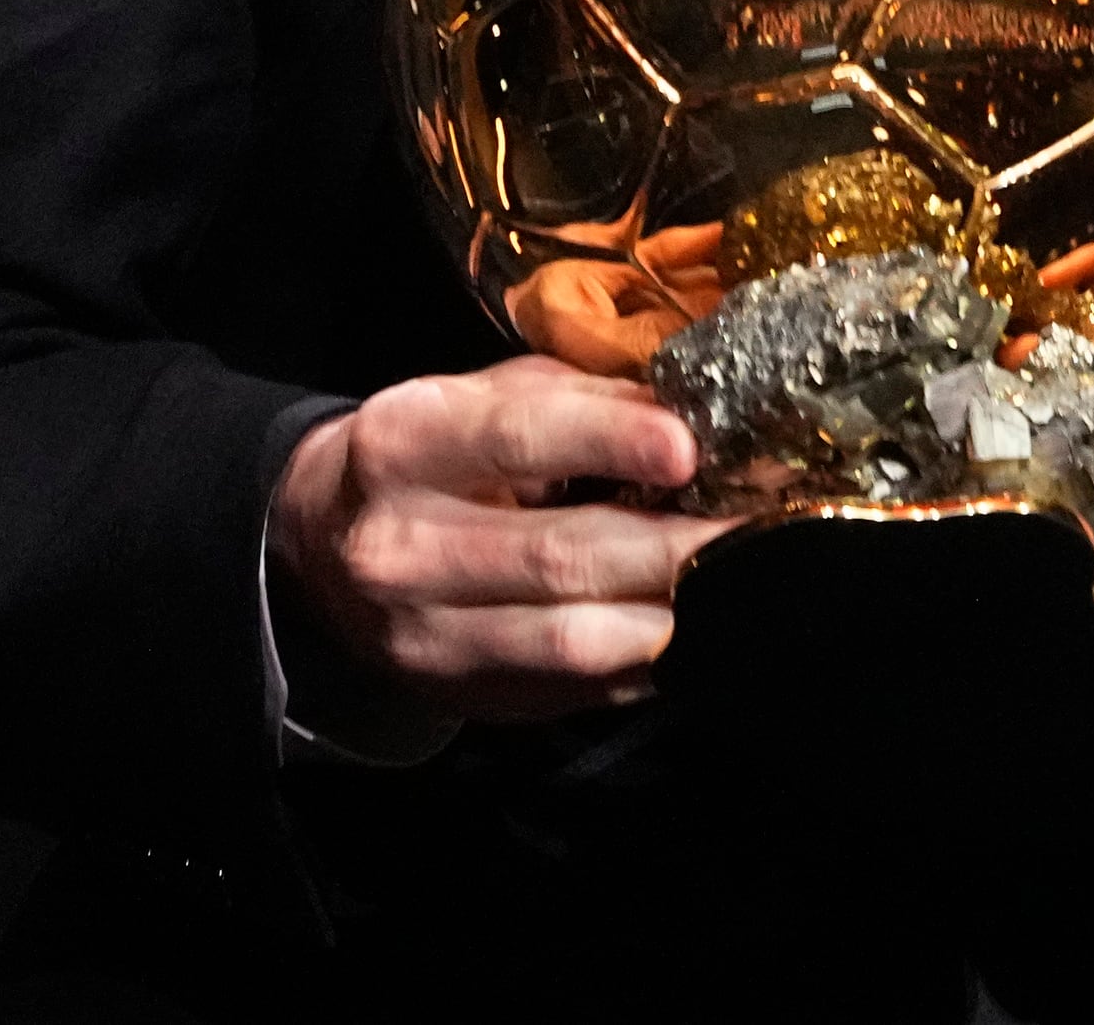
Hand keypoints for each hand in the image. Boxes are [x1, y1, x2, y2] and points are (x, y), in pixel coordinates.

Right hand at [268, 357, 733, 720]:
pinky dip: (653, 659)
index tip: (688, 447)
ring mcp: (429, 638)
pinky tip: (702, 626)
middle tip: (766, 525)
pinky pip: (581, 687)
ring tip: (749, 579)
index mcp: (405, 444)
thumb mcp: (484, 397)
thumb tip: (698, 407)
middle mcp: (403, 548)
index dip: (610, 440)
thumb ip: (584, 400)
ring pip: (575, 638)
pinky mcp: (468, 696)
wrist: (326, 546)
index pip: (516, 438)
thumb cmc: (437, 452)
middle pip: (560, 556)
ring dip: (677, 612)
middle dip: (677, 546)